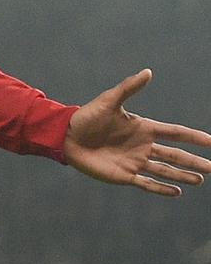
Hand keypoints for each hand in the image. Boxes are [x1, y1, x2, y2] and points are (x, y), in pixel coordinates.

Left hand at [64, 69, 210, 195]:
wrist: (66, 136)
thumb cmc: (87, 117)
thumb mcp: (109, 100)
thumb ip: (129, 88)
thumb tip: (148, 71)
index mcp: (142, 128)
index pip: (174, 133)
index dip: (192, 137)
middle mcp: (142, 146)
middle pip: (175, 155)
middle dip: (194, 161)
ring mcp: (134, 161)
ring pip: (165, 170)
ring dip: (182, 175)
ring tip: (200, 179)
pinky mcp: (124, 175)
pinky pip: (147, 183)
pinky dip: (161, 188)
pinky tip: (176, 192)